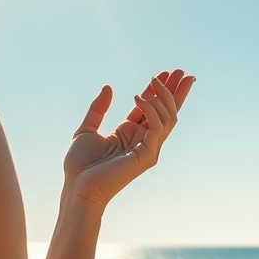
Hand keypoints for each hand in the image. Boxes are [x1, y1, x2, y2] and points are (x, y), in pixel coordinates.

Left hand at [63, 69, 194, 209]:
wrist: (77, 187)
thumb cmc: (80, 165)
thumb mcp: (86, 129)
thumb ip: (98, 108)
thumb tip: (108, 87)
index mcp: (130, 133)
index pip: (152, 109)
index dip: (160, 90)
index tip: (167, 72)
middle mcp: (143, 140)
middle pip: (167, 112)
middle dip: (175, 91)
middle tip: (181, 71)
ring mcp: (148, 149)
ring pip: (168, 118)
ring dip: (164, 96)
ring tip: (154, 80)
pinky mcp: (148, 156)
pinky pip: (158, 127)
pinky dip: (151, 109)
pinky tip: (139, 97)